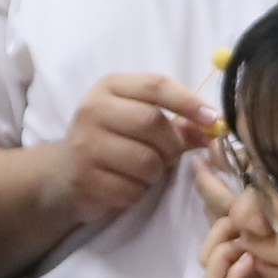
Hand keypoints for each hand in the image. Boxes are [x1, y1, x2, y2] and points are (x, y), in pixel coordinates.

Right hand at [57, 72, 213, 224]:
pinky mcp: (85, 178)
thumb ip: (177, 122)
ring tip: (144, 170)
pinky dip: (138, 191)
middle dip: (172, 144)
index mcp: (109, 87)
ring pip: (146, 160)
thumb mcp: (138, 121)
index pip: (156, 85)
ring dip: (156, 172)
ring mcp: (85, 144)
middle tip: (172, 154)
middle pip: (153, 123)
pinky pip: (132, 189)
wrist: (64, 173)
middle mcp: (93, 110)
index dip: (189, 102)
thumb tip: (213, 127)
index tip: (213, 119)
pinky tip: (126, 185)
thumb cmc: (111, 141)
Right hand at [194, 158, 277, 277]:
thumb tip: (267, 182)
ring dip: (220, 256)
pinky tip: (250, 261)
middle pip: (206, 257)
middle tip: (234, 223)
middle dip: (215, 235)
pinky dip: (235, 275)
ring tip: (243, 245)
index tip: (212, 184)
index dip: (211, 215)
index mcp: (250, 259)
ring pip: (211, 277)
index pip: (217, 238)